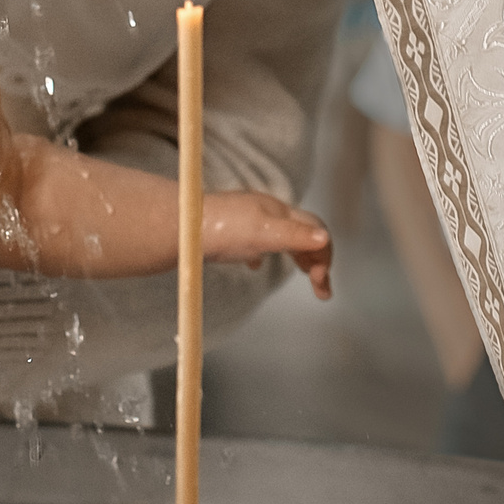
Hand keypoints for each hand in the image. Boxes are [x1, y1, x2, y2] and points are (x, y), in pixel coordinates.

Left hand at [204, 191, 333, 299]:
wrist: (178, 227)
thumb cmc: (218, 229)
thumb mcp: (262, 233)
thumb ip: (293, 235)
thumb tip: (324, 238)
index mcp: (277, 211)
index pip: (315, 229)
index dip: (325, 254)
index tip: (321, 283)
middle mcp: (265, 213)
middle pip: (303, 234)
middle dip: (317, 260)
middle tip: (323, 292)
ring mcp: (247, 221)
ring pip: (282, 237)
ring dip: (298, 257)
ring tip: (304, 274)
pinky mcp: (229, 233)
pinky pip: (255, 241)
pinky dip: (265, 255)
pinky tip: (255, 265)